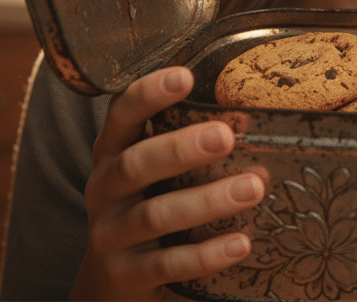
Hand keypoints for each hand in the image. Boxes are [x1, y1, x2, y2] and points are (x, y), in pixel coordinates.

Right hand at [70, 66, 268, 300]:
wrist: (111, 280)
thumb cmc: (146, 204)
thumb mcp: (152, 171)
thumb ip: (182, 141)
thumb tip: (253, 113)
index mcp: (111, 152)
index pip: (121, 115)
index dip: (148, 95)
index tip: (185, 76)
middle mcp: (104, 189)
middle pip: (136, 164)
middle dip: (181, 148)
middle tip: (227, 136)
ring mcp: (110, 234)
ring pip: (156, 215)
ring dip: (207, 201)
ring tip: (253, 187)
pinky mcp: (126, 274)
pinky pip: (168, 264)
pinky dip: (207, 255)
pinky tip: (241, 243)